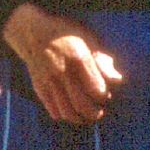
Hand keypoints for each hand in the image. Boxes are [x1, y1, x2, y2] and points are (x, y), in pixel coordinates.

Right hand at [2, 3, 122, 123]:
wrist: (32, 31)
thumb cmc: (65, 32)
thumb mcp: (89, 38)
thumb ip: (102, 60)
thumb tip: (117, 79)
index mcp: (78, 59)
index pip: (96, 89)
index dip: (104, 96)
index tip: (106, 95)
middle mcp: (62, 73)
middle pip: (81, 104)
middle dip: (94, 113)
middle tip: (100, 112)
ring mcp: (48, 81)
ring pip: (65, 111)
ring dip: (78, 118)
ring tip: (86, 116)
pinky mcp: (38, 86)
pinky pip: (51, 108)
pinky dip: (62, 114)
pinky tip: (70, 112)